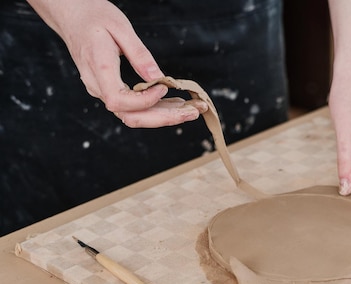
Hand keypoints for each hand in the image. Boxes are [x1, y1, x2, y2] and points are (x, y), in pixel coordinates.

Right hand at [27, 0, 206, 126]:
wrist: (72, 15)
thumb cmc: (94, 16)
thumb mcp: (120, 27)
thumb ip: (139, 54)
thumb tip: (158, 77)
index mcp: (98, 68)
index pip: (119, 101)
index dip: (145, 101)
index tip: (165, 87)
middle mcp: (98, 85)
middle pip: (130, 116)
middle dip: (165, 118)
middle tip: (193, 112)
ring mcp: (103, 90)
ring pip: (134, 115)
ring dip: (165, 116)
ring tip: (192, 110)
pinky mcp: (110, 89)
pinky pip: (133, 107)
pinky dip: (157, 108)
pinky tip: (176, 104)